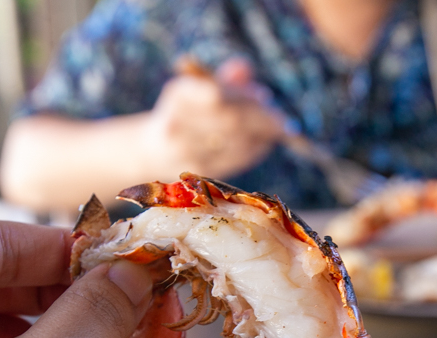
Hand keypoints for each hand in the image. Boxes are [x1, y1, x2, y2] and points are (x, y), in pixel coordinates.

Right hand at [148, 58, 285, 178]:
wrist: (156, 151)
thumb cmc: (187, 113)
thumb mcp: (199, 89)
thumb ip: (224, 79)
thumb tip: (244, 68)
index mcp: (179, 95)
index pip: (218, 94)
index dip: (246, 97)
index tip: (265, 98)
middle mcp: (178, 124)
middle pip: (232, 120)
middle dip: (262, 117)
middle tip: (280, 117)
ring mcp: (187, 151)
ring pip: (238, 142)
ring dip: (263, 134)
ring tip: (273, 128)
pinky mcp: (200, 171)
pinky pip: (237, 159)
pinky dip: (256, 149)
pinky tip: (263, 142)